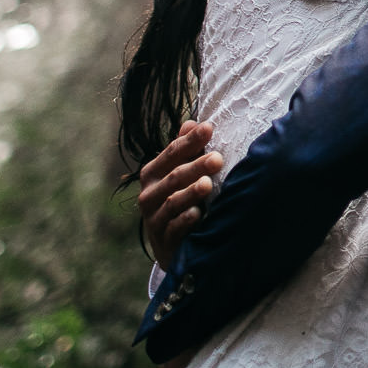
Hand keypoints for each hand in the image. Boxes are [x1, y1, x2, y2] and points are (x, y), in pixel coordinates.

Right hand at [138, 120, 223, 268]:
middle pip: (174, 177)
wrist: (171, 245)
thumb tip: (192, 122)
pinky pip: (173, 229)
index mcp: (152, 174)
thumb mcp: (179, 174)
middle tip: (217, 158)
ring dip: (190, 193)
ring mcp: (155, 219)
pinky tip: (198, 214)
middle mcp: (149, 195)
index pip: (171, 153)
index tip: (209, 128)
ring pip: (172, 203)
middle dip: (196, 166)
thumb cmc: (179, 199)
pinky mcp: (163, 241)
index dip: (189, 141)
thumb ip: (185, 151)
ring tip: (207, 184)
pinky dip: (185, 221)